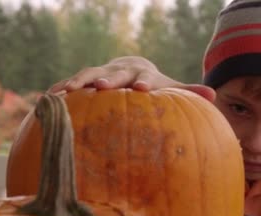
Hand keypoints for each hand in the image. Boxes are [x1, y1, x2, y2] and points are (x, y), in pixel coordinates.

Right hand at [47, 56, 215, 101]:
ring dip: (76, 83)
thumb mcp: (171, 88)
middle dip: (107, 79)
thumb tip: (214, 94)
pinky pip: (68, 84)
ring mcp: (99, 73)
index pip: (143, 78)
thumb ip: (190, 92)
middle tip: (101, 87)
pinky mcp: (83, 80)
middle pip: (112, 74)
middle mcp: (119, 71)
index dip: (142, 83)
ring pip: (86, 74)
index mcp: (142, 75)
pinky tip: (46, 101)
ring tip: (63, 93)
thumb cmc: (154, 85)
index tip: (141, 89)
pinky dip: (59, 90)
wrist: (132, 69)